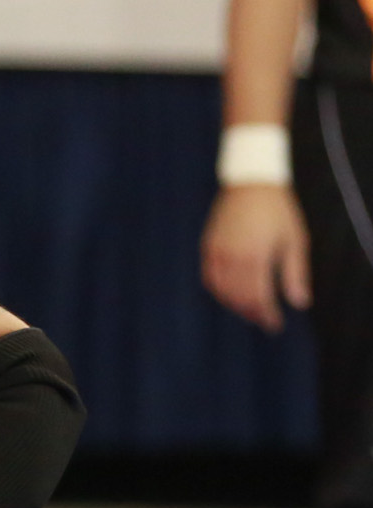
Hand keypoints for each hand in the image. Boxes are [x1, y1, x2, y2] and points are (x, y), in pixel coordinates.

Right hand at [203, 184, 310, 331]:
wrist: (251, 183)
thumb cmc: (278, 210)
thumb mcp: (294, 239)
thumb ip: (295, 273)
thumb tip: (299, 302)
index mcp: (256, 256)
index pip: (259, 297)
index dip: (267, 314)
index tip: (274, 325)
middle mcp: (233, 258)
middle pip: (240, 298)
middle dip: (253, 313)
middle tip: (263, 320)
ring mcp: (217, 254)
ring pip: (223, 291)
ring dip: (235, 305)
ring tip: (249, 310)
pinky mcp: (208, 249)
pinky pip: (210, 279)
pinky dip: (219, 292)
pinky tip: (230, 295)